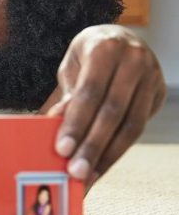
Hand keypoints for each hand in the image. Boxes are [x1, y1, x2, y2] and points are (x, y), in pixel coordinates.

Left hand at [45, 25, 165, 189]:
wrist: (119, 37)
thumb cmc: (87, 56)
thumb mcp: (72, 67)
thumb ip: (67, 93)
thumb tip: (55, 122)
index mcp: (104, 48)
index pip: (90, 91)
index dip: (77, 122)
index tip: (62, 149)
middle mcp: (133, 60)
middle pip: (112, 111)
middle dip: (92, 145)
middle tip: (75, 172)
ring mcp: (151, 76)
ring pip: (130, 124)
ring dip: (107, 155)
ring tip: (87, 176)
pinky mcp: (158, 92)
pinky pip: (138, 128)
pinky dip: (118, 150)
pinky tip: (101, 166)